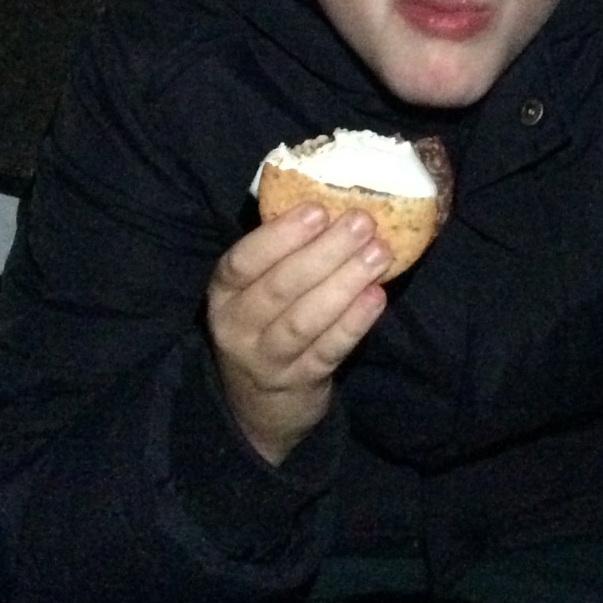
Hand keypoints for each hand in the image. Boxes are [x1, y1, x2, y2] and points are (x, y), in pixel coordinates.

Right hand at [206, 204, 392, 465]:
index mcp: (224, 292)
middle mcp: (237, 327)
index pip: (242, 261)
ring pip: (304, 320)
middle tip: (363, 222)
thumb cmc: (267, 321)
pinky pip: (328, 350)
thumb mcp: (257, 289)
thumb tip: (334, 199)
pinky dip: (353, 323)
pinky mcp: (299, 383)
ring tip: (379, 254)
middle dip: (325, 251)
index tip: (318, 209)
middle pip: (280, 287)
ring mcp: (266, 360)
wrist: (259, 403)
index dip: (280, 235)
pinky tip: (377, 297)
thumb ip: (283, 251)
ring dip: (344, 283)